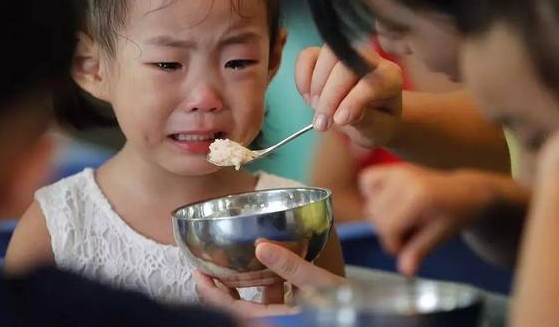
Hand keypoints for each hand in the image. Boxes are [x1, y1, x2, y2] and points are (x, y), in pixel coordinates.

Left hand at [194, 242, 345, 317]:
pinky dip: (264, 288)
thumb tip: (261, 246)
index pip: (228, 310)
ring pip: (252, 306)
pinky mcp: (291, 318)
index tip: (197, 271)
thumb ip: (290, 266)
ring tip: (236, 262)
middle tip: (209, 265)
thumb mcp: (319, 284)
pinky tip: (269, 269)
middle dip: (221, 287)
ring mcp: (281, 321)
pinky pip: (269, 305)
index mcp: (273, 321)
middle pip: (235, 308)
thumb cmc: (347, 308)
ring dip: (242, 287)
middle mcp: (272, 323)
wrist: (367, 320)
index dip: (209, 292)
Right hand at [295, 44, 402, 147]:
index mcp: (390, 77)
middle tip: (321, 124)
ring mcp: (346, 54)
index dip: (352, 101)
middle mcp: (370, 59)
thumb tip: (341, 115)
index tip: (338, 121)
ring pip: (326, 55)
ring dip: (316, 87)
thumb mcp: (377, 129)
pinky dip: (302, 77)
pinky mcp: (324, 56)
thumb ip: (365, 121)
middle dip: (329, 97)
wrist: (371, 117)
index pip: (369, 83)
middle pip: (344, 66)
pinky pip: (307, 56)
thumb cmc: (377, 123)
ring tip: (319, 112)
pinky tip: (308, 97)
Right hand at [361, 164, 497, 275]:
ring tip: (402, 219)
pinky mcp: (392, 167)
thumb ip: (419, 251)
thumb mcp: (440, 236)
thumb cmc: (456, 216)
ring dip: (380, 216)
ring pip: (370, 202)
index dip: (394, 244)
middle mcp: (404, 180)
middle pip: (375, 216)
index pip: (388, 227)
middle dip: (387, 232)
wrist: (467, 192)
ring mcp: (397, 170)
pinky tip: (388, 201)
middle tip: (407, 235)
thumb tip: (404, 272)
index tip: (407, 250)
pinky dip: (371, 193)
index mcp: (418, 198)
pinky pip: (366, 181)